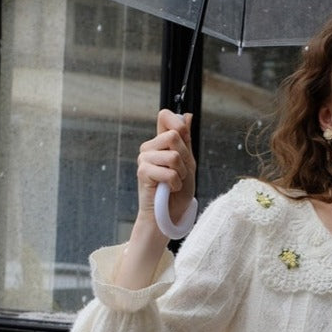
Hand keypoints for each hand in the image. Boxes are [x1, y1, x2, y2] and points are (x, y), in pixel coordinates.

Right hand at [137, 109, 196, 228]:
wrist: (168, 216)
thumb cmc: (177, 193)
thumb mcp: (188, 164)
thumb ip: (186, 141)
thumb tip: (187, 115)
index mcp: (160, 142)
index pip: (164, 116)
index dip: (177, 122)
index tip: (184, 136)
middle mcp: (150, 147)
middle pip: (174, 135)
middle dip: (185, 157)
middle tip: (180, 173)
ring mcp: (144, 158)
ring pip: (173, 155)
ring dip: (181, 173)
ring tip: (174, 182)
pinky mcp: (143, 172)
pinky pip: (168, 171)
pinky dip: (175, 183)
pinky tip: (169, 189)